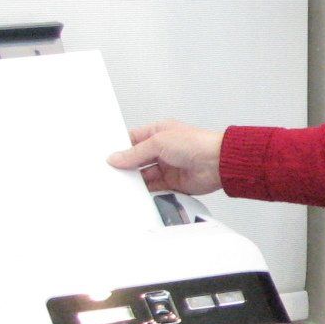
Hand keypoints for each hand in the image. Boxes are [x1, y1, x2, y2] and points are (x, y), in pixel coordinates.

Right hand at [108, 120, 224, 195]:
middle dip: (126, 166)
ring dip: (135, 179)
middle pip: (137, 159)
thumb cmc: (195, 143)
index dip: (121, 148)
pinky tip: (135, 192)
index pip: (133, 139)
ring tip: (120, 184)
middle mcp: (163, 149)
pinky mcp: (173, 182)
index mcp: (159, 132)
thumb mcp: (158, 142)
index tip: (107, 156)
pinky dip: (145, 190)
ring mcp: (167, 165)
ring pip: (144, 174)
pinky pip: (154, 187)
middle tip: (111, 173)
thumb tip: (116, 158)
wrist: (217, 163)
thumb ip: (135, 153)